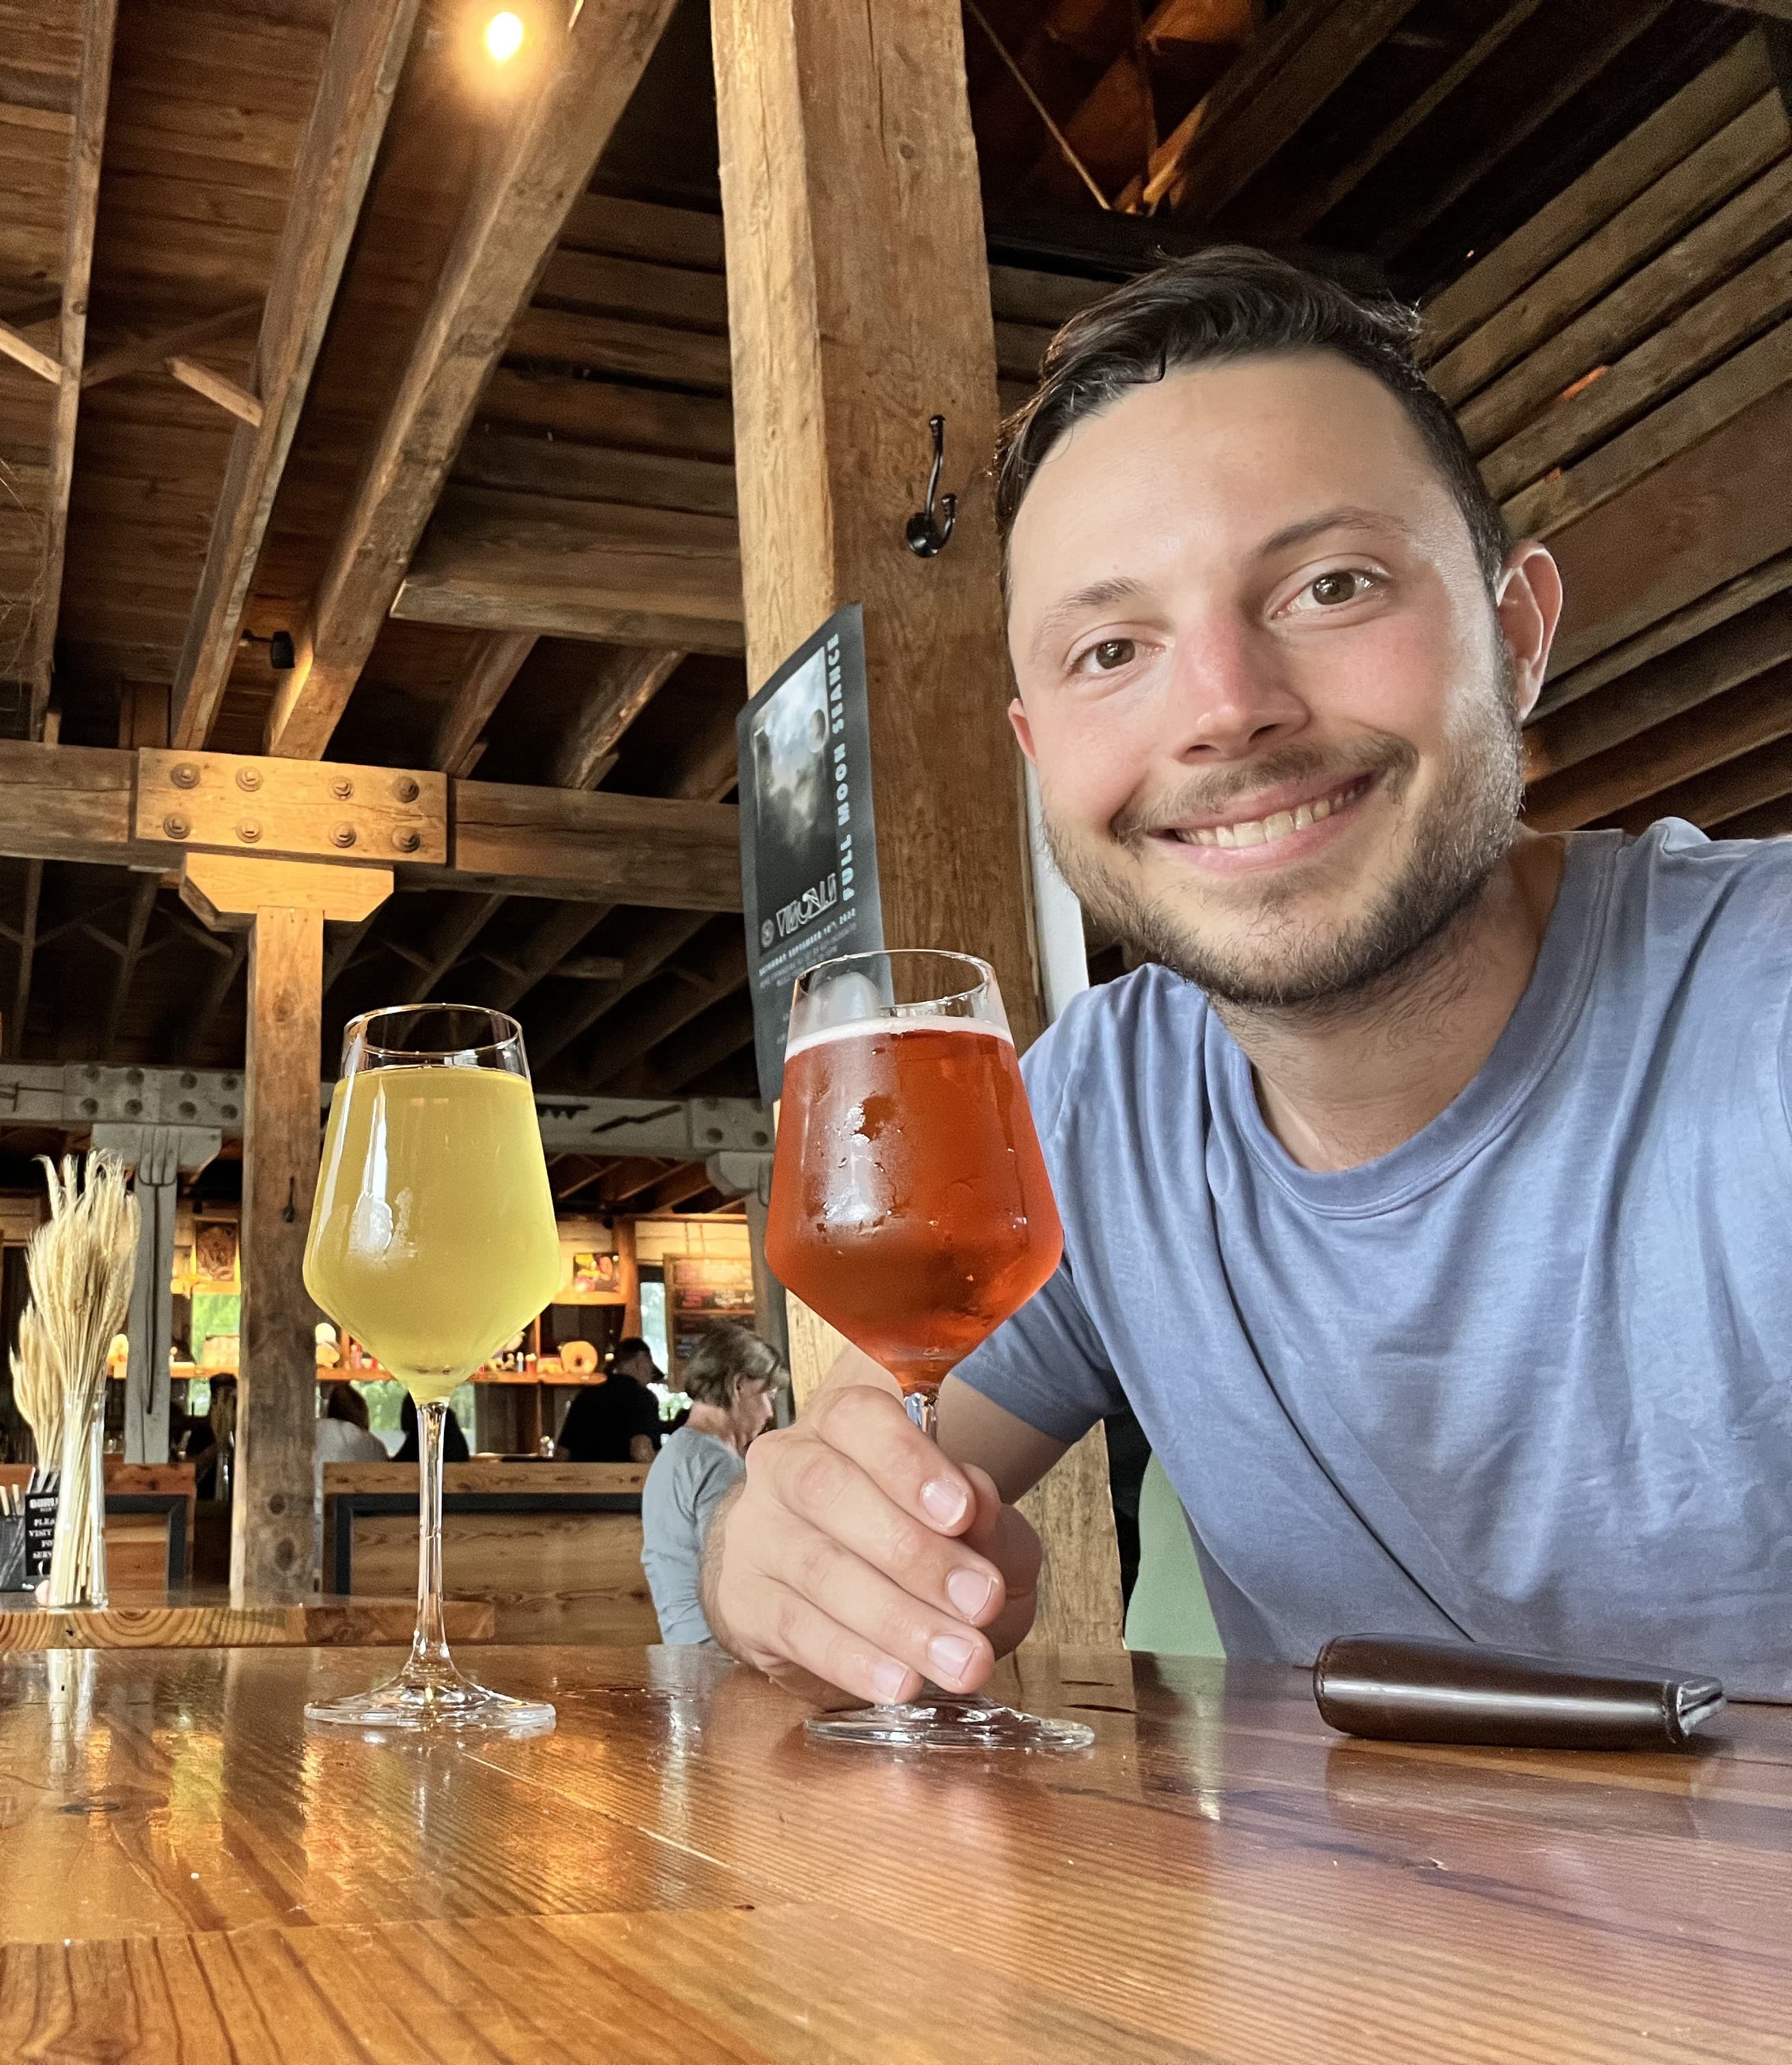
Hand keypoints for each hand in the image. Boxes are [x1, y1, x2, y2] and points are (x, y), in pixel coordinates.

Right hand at [701, 1375, 1042, 1707]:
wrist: (820, 1589)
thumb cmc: (909, 1536)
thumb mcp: (965, 1521)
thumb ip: (983, 1515)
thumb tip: (980, 1507)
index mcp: (842, 1424)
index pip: (860, 1419)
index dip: (909, 1463)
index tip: (963, 1512)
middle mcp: (787, 1464)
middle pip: (832, 1491)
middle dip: (916, 1554)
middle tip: (983, 1603)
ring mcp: (757, 1533)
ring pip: (819, 1568)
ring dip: (897, 1620)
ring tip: (961, 1660)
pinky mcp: (744, 1602)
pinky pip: (795, 1629)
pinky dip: (854, 1659)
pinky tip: (901, 1681)